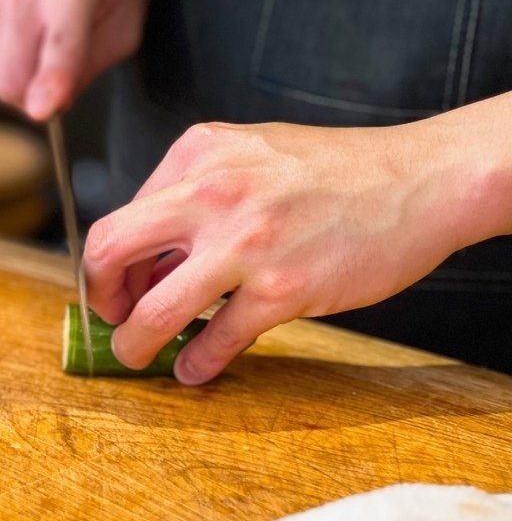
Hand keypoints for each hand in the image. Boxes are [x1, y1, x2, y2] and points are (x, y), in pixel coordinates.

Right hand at [0, 0, 147, 119]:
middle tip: (62, 77)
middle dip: (36, 96)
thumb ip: (92, 66)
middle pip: (13, 80)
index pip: (61, 44)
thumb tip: (55, 102)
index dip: (53, 78)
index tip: (43, 107)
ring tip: (48, 39)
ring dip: (24, 75)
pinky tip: (30, 31)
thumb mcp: (124, 23)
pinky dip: (9, 57)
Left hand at [84, 110, 511, 384]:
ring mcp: (247, 243)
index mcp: (198, 152)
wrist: (419, 180)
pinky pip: (216, 342)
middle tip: (115, 321)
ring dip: (135, 345)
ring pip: (154, 312)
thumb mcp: (249, 157)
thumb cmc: (331, 173)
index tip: (119, 288)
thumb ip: (192, 199)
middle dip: (100, 298)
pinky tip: (196, 368)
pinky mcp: (283, 289)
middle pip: (109, 251)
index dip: (110, 264)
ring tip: (139, 356)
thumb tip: (145, 270)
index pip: (121, 217)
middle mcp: (213, 191)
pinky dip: (197, 364)